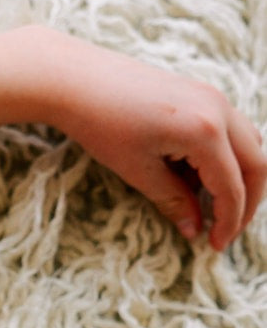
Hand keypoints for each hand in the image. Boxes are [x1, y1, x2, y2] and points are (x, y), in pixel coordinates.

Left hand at [0, 26, 266, 249]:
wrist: (78, 81)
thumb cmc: (101, 124)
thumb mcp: (137, 171)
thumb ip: (172, 200)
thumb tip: (194, 228)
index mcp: (206, 132)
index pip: (233, 186)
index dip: (228, 221)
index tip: (215, 246)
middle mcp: (220, 110)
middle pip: (257, 163)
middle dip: (246, 203)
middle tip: (224, 232)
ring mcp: (213, 97)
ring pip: (249, 145)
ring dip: (238, 179)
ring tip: (209, 208)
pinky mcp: (201, 94)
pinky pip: (230, 131)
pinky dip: (223, 159)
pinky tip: (194, 180)